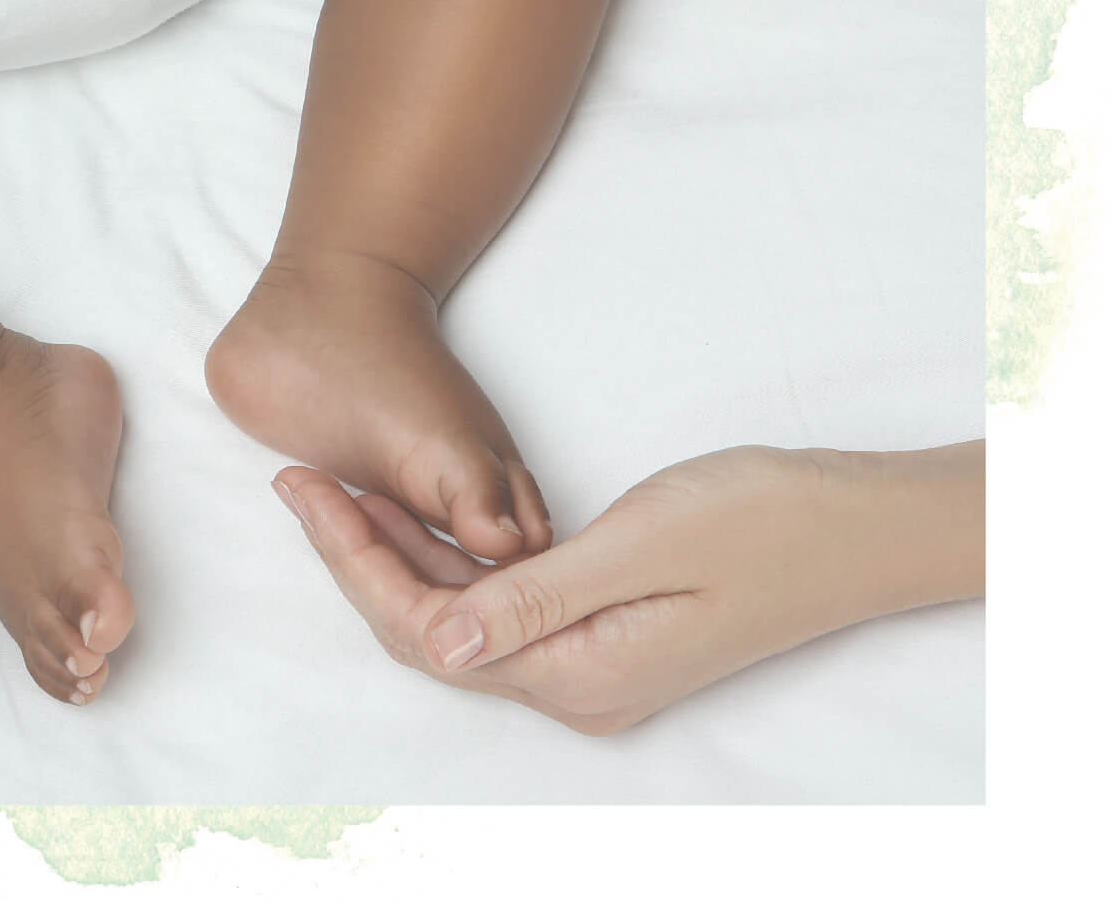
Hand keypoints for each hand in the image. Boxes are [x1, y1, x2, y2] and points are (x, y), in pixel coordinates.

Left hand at [274, 441, 982, 734]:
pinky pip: (502, 602)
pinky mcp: (607, 631)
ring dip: (399, 554)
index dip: (354, 561)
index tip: (304, 489)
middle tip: (301, 479)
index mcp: (578, 673)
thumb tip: (433, 639)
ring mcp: (592, 662)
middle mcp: (575, 684)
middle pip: (429, 628)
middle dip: (358, 556)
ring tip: (342, 486)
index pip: (426, 629)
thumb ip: (534, 597)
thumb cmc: (765, 521)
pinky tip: (422, 512)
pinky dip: (452, 557)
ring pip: (460, 614)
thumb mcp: (643, 546)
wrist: (860, 527)